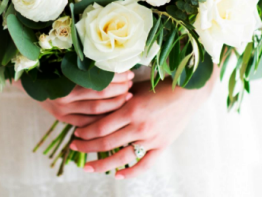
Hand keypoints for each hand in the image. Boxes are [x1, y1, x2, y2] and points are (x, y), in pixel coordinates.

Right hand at [14, 71, 133, 127]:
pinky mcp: (62, 119)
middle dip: (120, 90)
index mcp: (65, 79)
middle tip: (131, 84)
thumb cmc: (50, 65)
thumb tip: (112, 58)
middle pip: (100, 96)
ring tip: (128, 96)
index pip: (99, 81)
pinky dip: (102, 118)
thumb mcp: (65, 60)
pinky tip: (114, 112)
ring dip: (115, 104)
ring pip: (96, 111)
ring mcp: (63, 110)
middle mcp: (64, 97)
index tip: (129, 73)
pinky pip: (87, 122)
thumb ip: (84, 62)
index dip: (117, 78)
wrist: (27, 80)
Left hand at [70, 77, 214, 177]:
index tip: (76, 133)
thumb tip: (97, 108)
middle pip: (107, 143)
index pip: (101, 126)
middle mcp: (140, 126)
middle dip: (87, 146)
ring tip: (87, 166)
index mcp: (131, 109)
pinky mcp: (162, 145)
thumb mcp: (135, 89)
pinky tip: (118, 175)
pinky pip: (145, 164)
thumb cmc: (158, 86)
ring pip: (121, 157)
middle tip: (74, 147)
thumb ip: (118, 99)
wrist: (187, 92)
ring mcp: (152, 138)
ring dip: (102, 164)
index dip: (86, 132)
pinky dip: (131, 172)